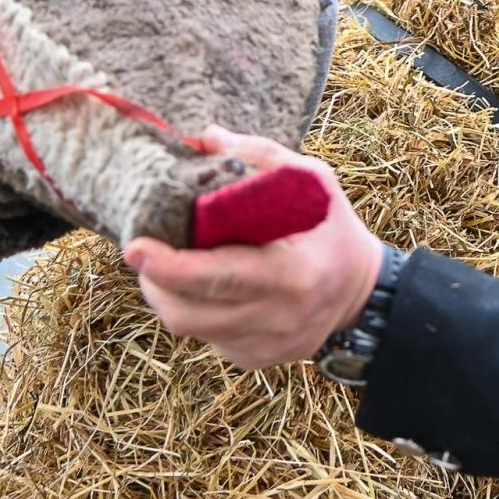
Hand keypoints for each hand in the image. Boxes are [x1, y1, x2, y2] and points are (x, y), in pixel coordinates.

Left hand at [124, 126, 385, 369]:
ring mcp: (266, 345)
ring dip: (167, 297)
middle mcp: (278, 317)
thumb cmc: (333, 230)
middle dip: (154, 283)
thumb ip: (260, 156)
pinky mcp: (256, 359)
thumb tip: (204, 139)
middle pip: (190, 313)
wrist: (363, 294)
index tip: (135, 247)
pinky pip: (207, 339)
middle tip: (141, 254)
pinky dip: (194, 311)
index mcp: (293, 274)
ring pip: (191, 329)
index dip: (168, 267)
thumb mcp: (314, 182)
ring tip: (164, 269)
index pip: (216, 277)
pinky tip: (202, 290)